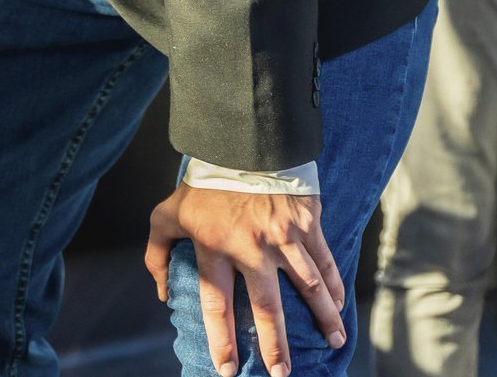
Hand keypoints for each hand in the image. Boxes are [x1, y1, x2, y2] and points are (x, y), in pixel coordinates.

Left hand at [146, 184, 346, 376]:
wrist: (242, 144)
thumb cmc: (204, 184)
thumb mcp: (167, 214)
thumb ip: (157, 253)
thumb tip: (161, 292)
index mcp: (214, 247)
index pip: (217, 303)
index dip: (223, 339)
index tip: (228, 368)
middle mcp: (249, 248)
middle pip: (265, 306)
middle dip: (274, 345)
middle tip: (281, 373)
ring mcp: (282, 238)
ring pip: (307, 287)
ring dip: (322, 319)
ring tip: (333, 343)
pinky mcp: (306, 225)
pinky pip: (324, 263)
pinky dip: (334, 288)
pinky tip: (339, 308)